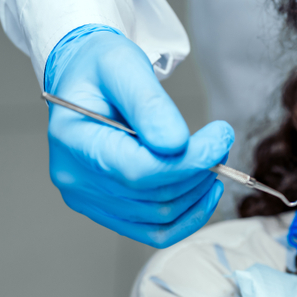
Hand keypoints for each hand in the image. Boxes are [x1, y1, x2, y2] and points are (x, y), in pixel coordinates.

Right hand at [46, 26, 233, 247]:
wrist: (85, 77)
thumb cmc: (100, 67)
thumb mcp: (122, 65)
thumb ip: (149, 104)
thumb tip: (176, 144)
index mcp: (75, 142)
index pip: (140, 170)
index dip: (190, 161)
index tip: (221, 136)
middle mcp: (77, 180)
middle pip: (154, 196)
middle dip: (200, 170)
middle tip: (219, 141)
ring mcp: (91, 199)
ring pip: (160, 216)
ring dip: (199, 191)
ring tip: (213, 158)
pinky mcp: (109, 209)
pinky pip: (154, 231)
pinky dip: (189, 216)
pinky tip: (207, 190)